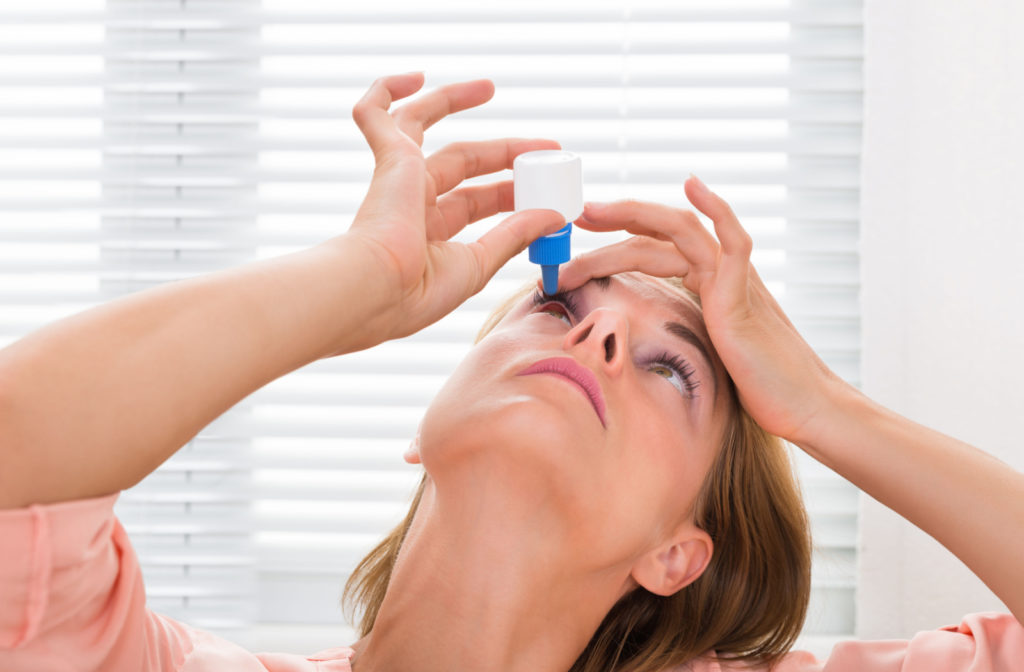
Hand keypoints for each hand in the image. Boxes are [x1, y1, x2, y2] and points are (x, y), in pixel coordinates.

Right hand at [332, 73, 565, 343]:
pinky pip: (373, 114)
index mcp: (427, 232)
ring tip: (489, 87)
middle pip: (463, 162)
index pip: (477, 200)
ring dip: (452, 101)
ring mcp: (397, 178)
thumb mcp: (479, 263)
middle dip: (503, 152)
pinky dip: (385, 91)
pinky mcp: (388, 158)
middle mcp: (409, 202)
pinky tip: (413, 77)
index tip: (548, 190)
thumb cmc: (417, 292)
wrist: (378, 290)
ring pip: (421, 125)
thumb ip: (515, 234)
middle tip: (544, 147)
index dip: (511, 191)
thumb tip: (554, 216)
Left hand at [557, 176, 845, 444]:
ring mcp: (733, 280)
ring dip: (628, 220)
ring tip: (589, 213)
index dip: (616, 236)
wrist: (801, 407)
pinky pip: (734, 243)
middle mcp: (719, 273)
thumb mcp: (700, 358)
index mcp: (706, 285)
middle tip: (574, 215)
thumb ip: (675, 339)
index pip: (654, 248)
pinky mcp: (745, 295)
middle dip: (614, 219)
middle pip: (658, 233)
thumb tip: (630, 348)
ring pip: (678, 232)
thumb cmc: (754, 389)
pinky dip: (717, 211)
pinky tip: (693, 186)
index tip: (581, 232)